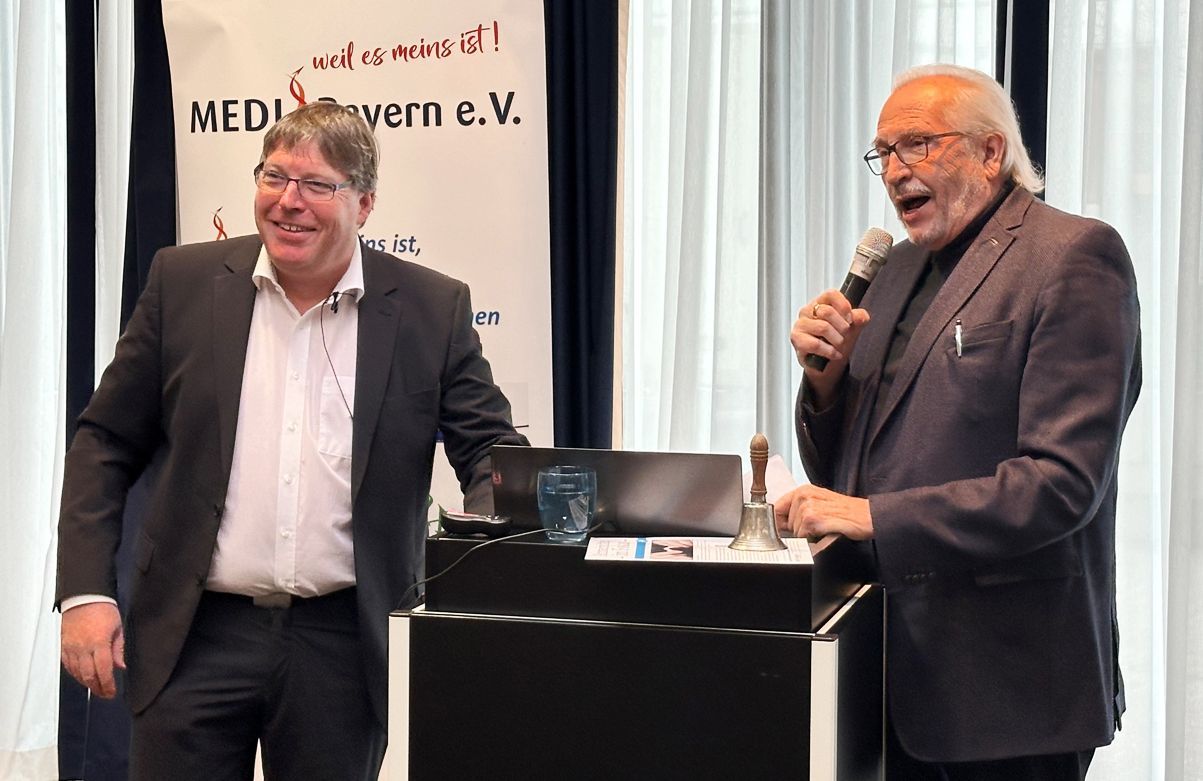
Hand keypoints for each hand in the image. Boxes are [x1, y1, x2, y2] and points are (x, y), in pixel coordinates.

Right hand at [61, 602, 124, 698]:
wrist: (84, 597)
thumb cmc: (103, 609)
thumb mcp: (117, 628)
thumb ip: (118, 649)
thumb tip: (121, 666)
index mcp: (99, 643)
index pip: (104, 670)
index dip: (108, 685)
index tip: (112, 692)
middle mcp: (82, 648)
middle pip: (88, 675)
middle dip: (97, 688)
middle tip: (104, 694)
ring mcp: (71, 647)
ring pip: (76, 672)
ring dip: (86, 683)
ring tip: (95, 687)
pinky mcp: (63, 645)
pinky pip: (68, 665)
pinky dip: (75, 674)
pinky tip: (82, 676)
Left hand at [774, 484, 873, 540]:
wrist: (868, 516)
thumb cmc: (847, 512)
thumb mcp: (820, 504)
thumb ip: (798, 511)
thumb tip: (779, 524)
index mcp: (803, 490)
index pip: (776, 508)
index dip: (779, 522)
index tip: (785, 528)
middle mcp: (804, 495)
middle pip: (784, 522)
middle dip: (797, 530)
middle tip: (817, 527)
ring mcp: (808, 506)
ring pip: (794, 531)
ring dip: (807, 535)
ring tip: (823, 528)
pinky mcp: (814, 519)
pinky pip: (803, 537)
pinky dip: (813, 540)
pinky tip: (825, 532)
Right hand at [791, 290, 869, 405]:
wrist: (826, 364)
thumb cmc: (835, 342)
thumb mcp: (852, 328)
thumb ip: (859, 318)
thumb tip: (860, 316)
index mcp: (820, 303)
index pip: (831, 294)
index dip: (844, 306)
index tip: (850, 319)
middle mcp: (807, 311)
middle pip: (827, 311)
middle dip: (842, 326)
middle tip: (846, 334)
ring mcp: (800, 325)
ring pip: (823, 327)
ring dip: (837, 340)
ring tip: (839, 346)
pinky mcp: (797, 340)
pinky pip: (815, 344)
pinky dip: (829, 351)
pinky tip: (834, 354)